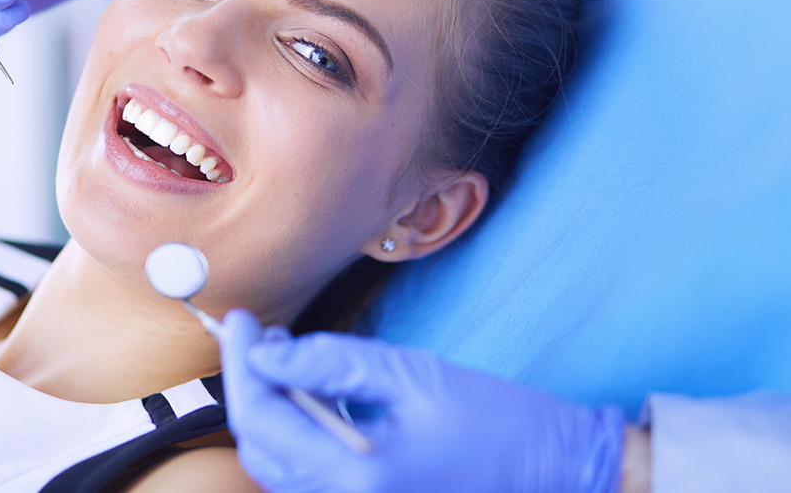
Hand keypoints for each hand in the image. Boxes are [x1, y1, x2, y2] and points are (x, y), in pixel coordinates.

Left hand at [218, 309, 625, 492]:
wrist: (557, 469)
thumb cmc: (497, 421)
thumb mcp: (409, 374)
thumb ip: (330, 362)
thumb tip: (263, 351)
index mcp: (354, 475)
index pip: (259, 419)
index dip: (240, 364)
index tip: (239, 321)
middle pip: (259, 445)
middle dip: (250, 385)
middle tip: (257, 334)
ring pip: (277, 461)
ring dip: (271, 407)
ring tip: (287, 354)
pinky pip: (308, 472)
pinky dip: (298, 430)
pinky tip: (314, 390)